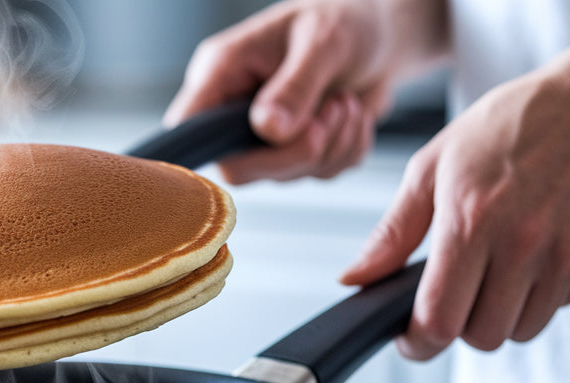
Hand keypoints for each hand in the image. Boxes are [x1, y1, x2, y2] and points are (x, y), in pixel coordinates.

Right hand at [164, 0, 446, 183]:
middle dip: (296, 151)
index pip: (189, 125)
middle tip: (332, 112)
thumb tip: (267, 129)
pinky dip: (348, 149)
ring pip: (284, 175)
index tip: (261, 144)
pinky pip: (320, 174)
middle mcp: (235, 109)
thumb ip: (294, 87)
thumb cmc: (343, 19)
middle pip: (239, 167)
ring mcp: (264, 137)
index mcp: (222, 73)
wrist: (380, 33)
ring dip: (332, 144)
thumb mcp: (322, 43)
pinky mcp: (297, 152)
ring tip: (345, 101)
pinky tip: (352, 114)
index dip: (206, 148)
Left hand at [340, 70, 569, 359]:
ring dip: (499, 314)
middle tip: (452, 291)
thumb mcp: (432, 167)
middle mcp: (523, 243)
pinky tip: (530, 255)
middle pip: (480, 336)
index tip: (408, 337)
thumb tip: (354, 278)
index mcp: (472, 220)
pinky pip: (556, 309)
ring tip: (492, 269)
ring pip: (520, 331)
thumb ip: (392, 232)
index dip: (417, 342)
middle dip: (458, 324)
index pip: (439, 320)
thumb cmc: (509, 126)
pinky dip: (537, 297)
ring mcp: (567, 256)